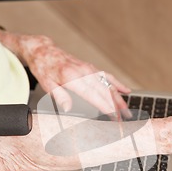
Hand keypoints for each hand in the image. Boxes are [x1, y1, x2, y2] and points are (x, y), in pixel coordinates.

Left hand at [0, 29, 131, 116]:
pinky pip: (107, 76)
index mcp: (73, 78)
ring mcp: (89, 69)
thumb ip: (59, 96)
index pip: (93, 95)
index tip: (114, 117)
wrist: (44, 51)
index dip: (105, 107)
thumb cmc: (44, 68)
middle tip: (124, 120)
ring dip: (119, 99)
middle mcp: (84, 72)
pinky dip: (118, 84)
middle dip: (116, 106)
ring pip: (108, 85)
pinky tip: (126, 91)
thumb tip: (68, 108)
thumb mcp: (46, 84)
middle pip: (105, 91)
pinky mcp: (91, 68)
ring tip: (127, 111)